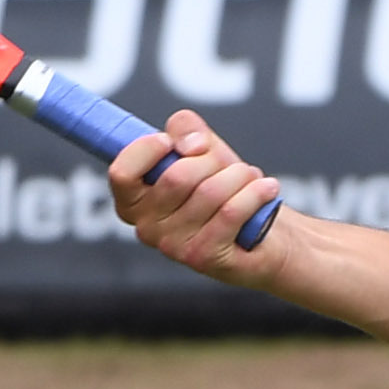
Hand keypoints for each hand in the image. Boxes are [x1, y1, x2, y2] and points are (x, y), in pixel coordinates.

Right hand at [112, 111, 290, 279]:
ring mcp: (174, 247)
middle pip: (176, 177)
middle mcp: (146, 228)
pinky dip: (255, 194)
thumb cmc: (225, 188)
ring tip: (251, 178)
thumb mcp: (201, 149)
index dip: (147, 149)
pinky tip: (267, 189)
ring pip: (209, 192)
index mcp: (133, 201)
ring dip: (239, 176)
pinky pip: (231, 213)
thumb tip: (189, 144)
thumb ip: (185, 129)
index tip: (172, 142)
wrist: (264, 231)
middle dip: (212, 159)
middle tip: (229, 165)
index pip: (121, 173)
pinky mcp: (204, 258)